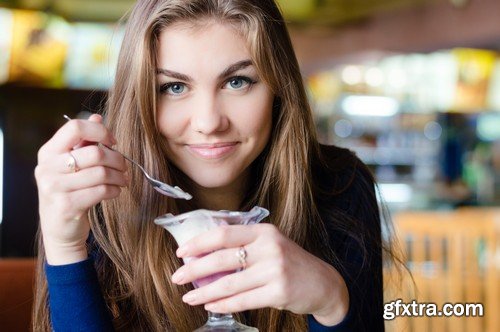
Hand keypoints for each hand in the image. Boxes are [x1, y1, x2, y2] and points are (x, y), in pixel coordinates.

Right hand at [35, 114, 127, 264]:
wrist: (60, 228)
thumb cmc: (70, 191)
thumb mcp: (72, 165)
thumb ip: (84, 141)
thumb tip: (98, 116)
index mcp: (48, 152)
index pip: (75, 127)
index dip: (100, 131)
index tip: (112, 141)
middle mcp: (47, 168)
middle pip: (95, 152)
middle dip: (117, 159)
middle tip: (124, 166)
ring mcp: (55, 188)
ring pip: (102, 173)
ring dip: (119, 176)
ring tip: (123, 179)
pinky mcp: (67, 206)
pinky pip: (101, 191)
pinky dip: (115, 190)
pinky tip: (115, 191)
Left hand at [171, 223, 348, 325]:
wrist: (322, 282)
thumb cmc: (289, 262)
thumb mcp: (270, 244)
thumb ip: (243, 243)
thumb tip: (204, 250)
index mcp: (264, 231)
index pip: (224, 233)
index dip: (199, 242)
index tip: (181, 252)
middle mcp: (269, 247)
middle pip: (222, 258)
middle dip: (194, 269)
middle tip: (176, 277)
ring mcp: (275, 270)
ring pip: (229, 283)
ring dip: (204, 292)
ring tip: (189, 297)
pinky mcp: (279, 292)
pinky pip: (243, 300)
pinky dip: (223, 304)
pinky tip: (211, 306)